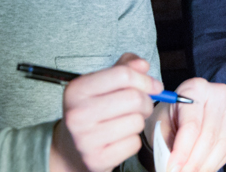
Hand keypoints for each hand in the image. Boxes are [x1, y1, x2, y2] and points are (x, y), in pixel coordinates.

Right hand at [51, 53, 162, 171]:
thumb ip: (124, 68)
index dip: (145, 79)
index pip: (123, 75)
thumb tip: (142, 65)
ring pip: (137, 122)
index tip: (154, 86)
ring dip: (138, 121)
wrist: (71, 148)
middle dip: (146, 102)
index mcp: (77, 89)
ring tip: (126, 121)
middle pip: (134, 99)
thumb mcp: (101, 83)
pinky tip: (120, 138)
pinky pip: (134, 143)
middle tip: (141, 106)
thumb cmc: (92, 110)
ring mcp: (86, 139)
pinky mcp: (96, 160)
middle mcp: (78, 114)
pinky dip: (133, 140)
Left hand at [152, 78, 225, 171]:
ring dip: (205, 166)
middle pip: (209, 136)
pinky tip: (203, 168)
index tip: (173, 168)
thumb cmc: (172, 115)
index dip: (182, 151)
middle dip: (194, 162)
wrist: (185, 109)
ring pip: (222, 145)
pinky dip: (216, 163)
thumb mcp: (162, 125)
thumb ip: (167, 144)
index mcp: (195, 88)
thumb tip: (173, 167)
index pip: (191, 125)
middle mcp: (218, 93)